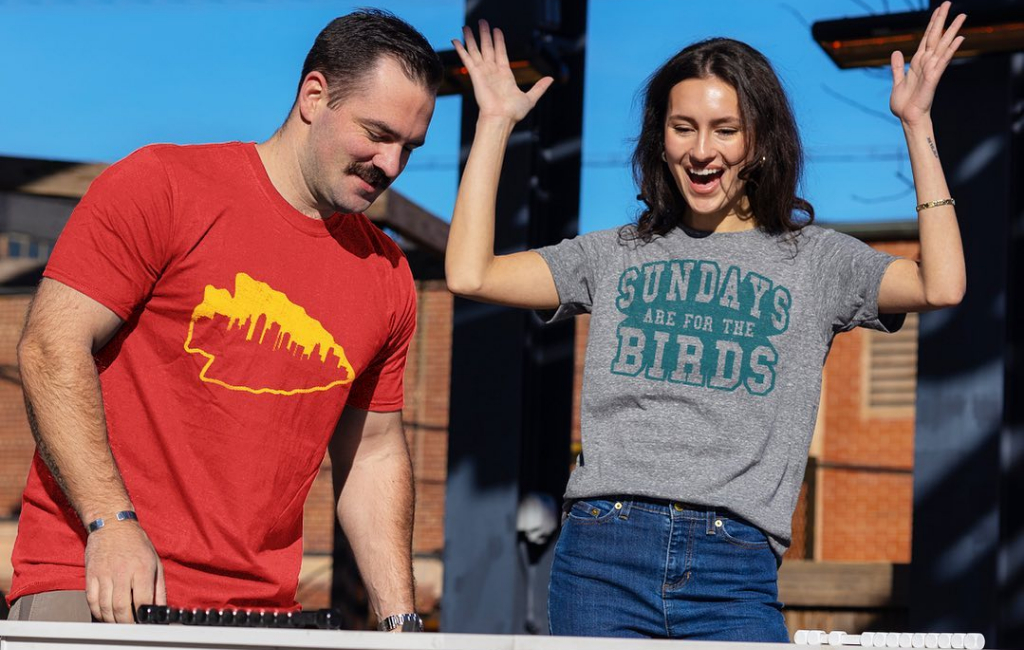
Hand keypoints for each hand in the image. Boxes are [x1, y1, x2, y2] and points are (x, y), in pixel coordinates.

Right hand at [84, 521, 165, 622]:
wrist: (112, 524)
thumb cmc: (136, 544)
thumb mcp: (155, 563)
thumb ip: (159, 589)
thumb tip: (160, 610)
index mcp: (141, 569)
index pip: (142, 600)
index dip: (143, 616)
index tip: (144, 623)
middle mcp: (122, 572)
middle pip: (121, 608)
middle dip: (126, 623)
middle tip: (130, 628)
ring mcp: (104, 574)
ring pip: (105, 607)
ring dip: (112, 621)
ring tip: (119, 624)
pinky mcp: (91, 575)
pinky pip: (91, 600)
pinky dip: (97, 612)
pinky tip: (105, 615)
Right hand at [452, 20, 553, 122]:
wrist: (501, 118)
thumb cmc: (513, 112)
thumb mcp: (531, 98)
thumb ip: (539, 87)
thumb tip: (551, 79)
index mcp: (505, 75)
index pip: (501, 53)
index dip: (499, 41)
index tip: (496, 30)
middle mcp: (493, 72)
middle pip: (488, 48)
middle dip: (485, 35)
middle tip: (482, 22)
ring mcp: (483, 72)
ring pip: (476, 51)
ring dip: (472, 38)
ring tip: (467, 27)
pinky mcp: (475, 75)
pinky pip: (467, 59)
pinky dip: (461, 49)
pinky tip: (455, 40)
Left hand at [889, 1, 965, 126]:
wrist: (907, 117)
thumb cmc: (904, 103)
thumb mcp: (898, 80)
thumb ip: (897, 67)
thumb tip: (897, 52)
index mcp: (918, 62)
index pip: (926, 38)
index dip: (931, 23)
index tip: (938, 9)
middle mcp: (927, 63)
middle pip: (936, 36)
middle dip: (941, 20)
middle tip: (948, 2)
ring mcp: (932, 69)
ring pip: (943, 45)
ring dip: (952, 30)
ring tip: (962, 15)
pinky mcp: (933, 78)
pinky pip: (943, 61)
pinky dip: (950, 50)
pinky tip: (960, 39)